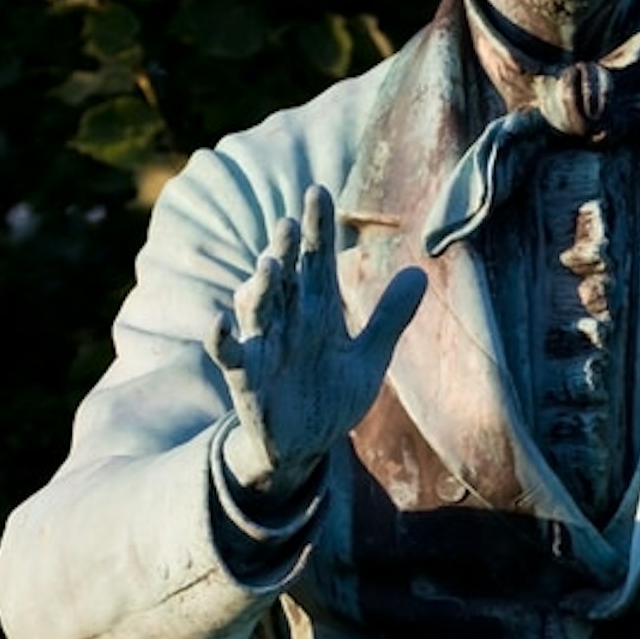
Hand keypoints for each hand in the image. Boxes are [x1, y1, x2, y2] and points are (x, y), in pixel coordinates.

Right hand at [210, 184, 428, 498]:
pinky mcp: (246, 378)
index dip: (317, 228)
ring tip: (269, 264)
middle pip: (286, 277)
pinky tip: (218, 321)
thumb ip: (390, 317)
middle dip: (286, 250)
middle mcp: (288, 321)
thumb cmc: (330, 396)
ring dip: (260, 287)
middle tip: (292, 220)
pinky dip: (221, 338)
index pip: (317, 261)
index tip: (318, 190)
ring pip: (258, 308)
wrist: (304, 448)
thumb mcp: (369, 358)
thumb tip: (420, 272)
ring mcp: (265, 346)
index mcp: (317, 311)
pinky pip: (229, 354)